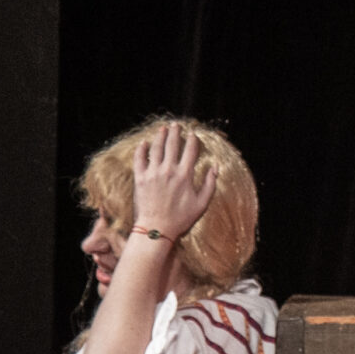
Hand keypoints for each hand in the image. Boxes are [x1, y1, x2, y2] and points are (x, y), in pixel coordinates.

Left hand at [131, 121, 217, 238]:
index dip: (193, 140)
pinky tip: (143, 143)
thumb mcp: (201, 203)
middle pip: (173, 145)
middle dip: (175, 132)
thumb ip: (210, 184)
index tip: (193, 134)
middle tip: (176, 125)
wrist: (156, 228)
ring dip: (160, 136)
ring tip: (163, 129)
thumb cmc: (180, 218)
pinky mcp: (140, 178)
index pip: (190, 151)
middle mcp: (169, 170)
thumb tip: (215, 168)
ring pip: (156, 148)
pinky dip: (141, 150)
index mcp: (185, 175)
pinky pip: (139, 159)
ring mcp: (153, 173)